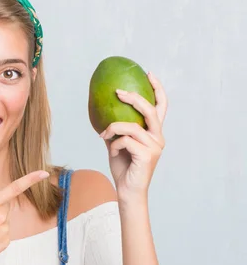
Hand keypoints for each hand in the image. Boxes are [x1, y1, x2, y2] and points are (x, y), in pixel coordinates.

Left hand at [99, 72, 167, 200]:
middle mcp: (158, 137)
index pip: (161, 107)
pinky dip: (114, 145)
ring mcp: (155, 146)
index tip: (148, 74)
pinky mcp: (147, 155)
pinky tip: (112, 152)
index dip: (157, 89)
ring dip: (113, 129)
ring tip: (103, 136)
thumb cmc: (123, 167)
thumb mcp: (117, 144)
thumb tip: (102, 112)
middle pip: (150, 110)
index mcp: (154, 133)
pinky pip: (125, 140)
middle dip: (134, 98)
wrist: (127, 190)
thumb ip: (115, 129)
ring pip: (131, 127)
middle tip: (118, 92)